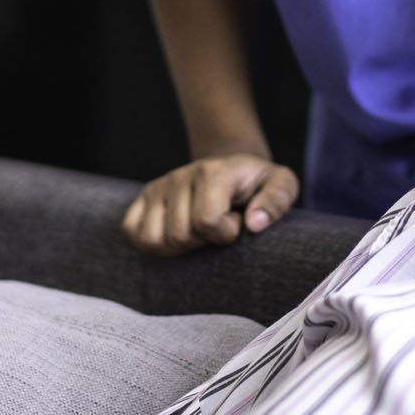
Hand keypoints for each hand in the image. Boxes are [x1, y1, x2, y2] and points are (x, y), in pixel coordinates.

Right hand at [121, 153, 299, 255]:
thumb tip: (254, 224)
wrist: (233, 168)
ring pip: (152, 238)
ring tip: (198, 232)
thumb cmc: (258, 183)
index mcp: (215, 171)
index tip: (237, 222)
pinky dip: (152, 243)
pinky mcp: (144, 198)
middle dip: (202, 241)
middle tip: (217, 228)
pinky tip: (175, 234)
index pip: (207, 220)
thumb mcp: (281, 184)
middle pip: (178, 234)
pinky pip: (132, 232)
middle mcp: (181, 175)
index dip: (226, 232)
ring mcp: (159, 186)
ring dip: (177, 246)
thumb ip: (276, 200)